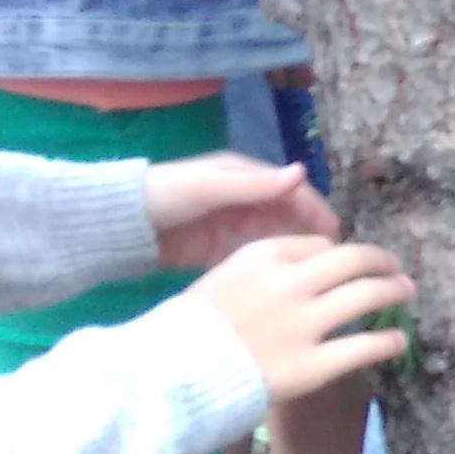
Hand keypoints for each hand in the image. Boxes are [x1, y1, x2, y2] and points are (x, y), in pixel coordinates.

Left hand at [144, 155, 338, 270]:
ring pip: (273, 236)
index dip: (315, 209)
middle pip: (286, 214)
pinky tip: (281, 281)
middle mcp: (241, 197)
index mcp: (242, 175)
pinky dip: (268, 264)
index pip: (291, 190)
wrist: (118, 225)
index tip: (335, 234)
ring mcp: (230, 224)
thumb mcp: (209, 188)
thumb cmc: (164, 196)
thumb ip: (254, 185)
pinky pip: (251, 254)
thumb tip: (302, 172)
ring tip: (312, 274)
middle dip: (309, 232)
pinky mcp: (217, 248)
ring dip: (292, 250)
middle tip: (330, 259)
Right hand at [183, 235, 415, 402]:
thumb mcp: (220, 280)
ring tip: (406, 293)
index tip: (350, 264)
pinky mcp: (313, 364)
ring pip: (366, 295)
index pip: (320, 245)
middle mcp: (291, 283)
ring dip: (393, 290)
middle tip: (395, 269)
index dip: (341, 254)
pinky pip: (364, 347)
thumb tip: (301, 266)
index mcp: (265, 256)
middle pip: (353, 261)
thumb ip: (260, 271)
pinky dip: (388, 340)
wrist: (170, 374)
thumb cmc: (186, 330)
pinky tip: (398, 340)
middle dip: (380, 262)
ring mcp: (305, 324)